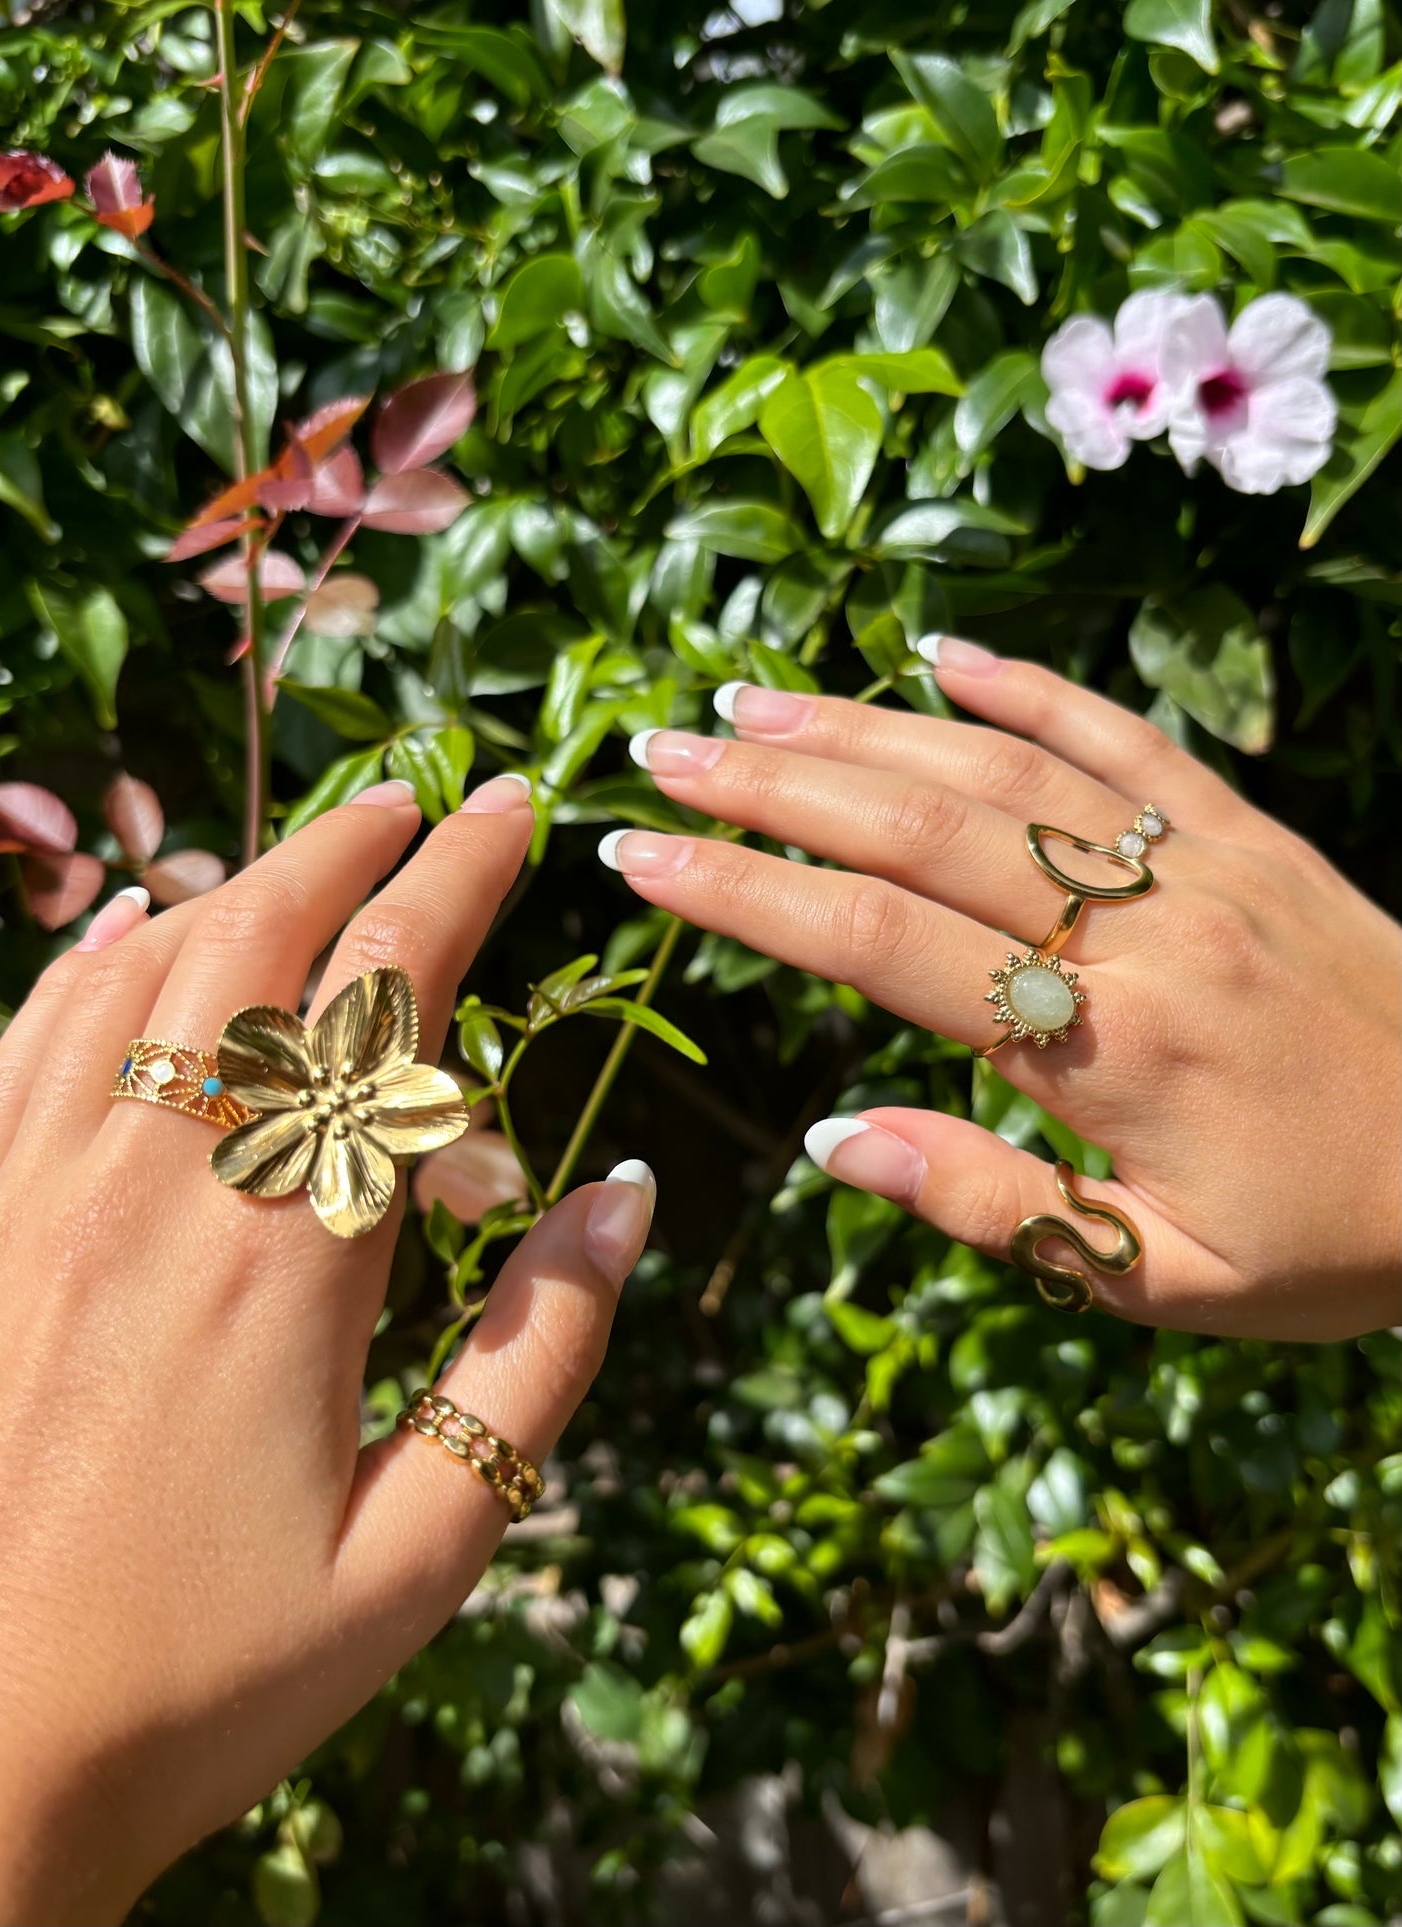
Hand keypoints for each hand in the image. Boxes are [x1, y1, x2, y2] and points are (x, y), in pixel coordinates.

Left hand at [0, 773, 654, 1924]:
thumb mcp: (424, 1554)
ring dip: (235, 883)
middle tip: (417, 798)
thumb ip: (540, 1355)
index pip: (388, 1000)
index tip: (509, 811)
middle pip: (259, 942)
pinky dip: (94, 960)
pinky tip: (128, 933)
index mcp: (287, 1254)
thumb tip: (626, 1193)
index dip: (458, 881)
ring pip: (140, 970)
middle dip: (349, 847)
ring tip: (305, 852)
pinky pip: (29, 1042)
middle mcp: (152, 1188)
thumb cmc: (204, 1678)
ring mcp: (29, 1198)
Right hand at [604, 638, 1399, 1339]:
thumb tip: (835, 1142)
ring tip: (751, 704)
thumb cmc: (1331, 1243)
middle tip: (662, 754)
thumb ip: (991, 1207)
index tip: (644, 860)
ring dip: (869, 727)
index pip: (885, 946)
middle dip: (777, 786)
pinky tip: (943, 653)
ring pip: (1010, 768)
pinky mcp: (1255, 834)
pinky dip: (1035, 686)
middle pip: (926, 828)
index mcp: (1112, 1053)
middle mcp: (1148, 933)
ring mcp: (1205, 866)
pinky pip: (1132, 740)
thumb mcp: (1158, 1279)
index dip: (750, 896)